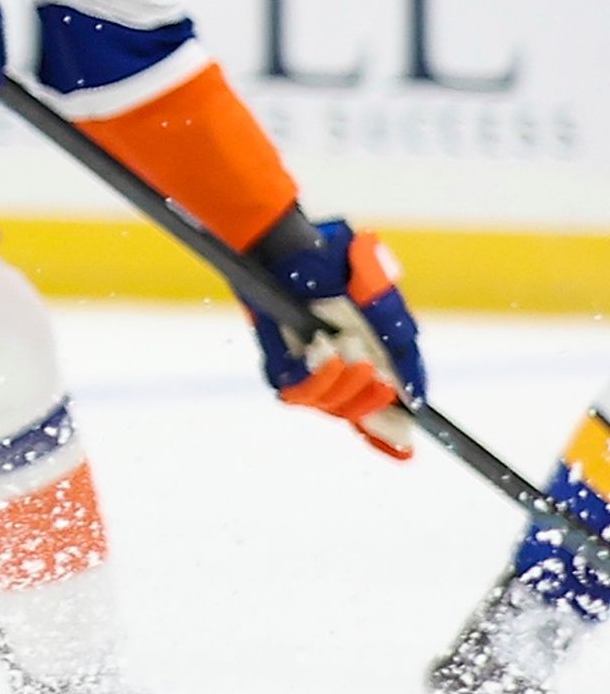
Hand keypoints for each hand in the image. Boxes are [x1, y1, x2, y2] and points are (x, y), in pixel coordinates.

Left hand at [248, 215, 422, 458]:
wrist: (288, 244)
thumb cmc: (336, 264)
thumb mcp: (381, 297)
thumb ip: (399, 337)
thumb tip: (415, 391)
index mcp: (365, 360)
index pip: (378, 411)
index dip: (389, 434)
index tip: (406, 448)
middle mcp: (334, 371)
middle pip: (356, 414)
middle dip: (370, 402)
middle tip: (376, 375)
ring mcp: (305, 369)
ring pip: (329, 404)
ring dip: (344, 382)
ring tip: (345, 348)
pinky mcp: (279, 362)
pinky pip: (297, 390)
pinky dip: (315, 376)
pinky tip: (322, 351)